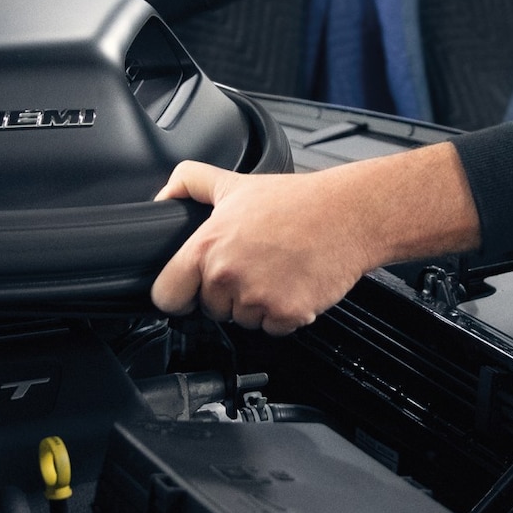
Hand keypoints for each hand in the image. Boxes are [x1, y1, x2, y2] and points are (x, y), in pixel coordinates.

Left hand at [149, 143, 479, 334]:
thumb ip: (189, 183)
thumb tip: (163, 197)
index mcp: (206, 247)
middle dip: (227, 294)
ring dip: (257, 305)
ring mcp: (257, 299)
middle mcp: (227, 276)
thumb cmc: (297, 201)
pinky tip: (294, 283)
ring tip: (277, 270)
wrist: (349, 215)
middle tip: (252, 264)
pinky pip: (273, 328)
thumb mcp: (235, 183)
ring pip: (242, 320)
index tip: (192, 288)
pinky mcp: (286, 314)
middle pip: (210, 310)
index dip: (179, 293)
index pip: (166, 296)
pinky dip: (284, 313)